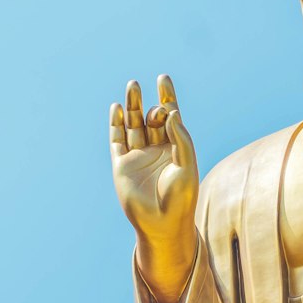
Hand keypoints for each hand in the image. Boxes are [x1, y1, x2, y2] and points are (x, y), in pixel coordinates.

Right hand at [110, 75, 198, 302]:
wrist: (163, 224)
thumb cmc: (181, 197)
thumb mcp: (187, 164)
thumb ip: (181, 138)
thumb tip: (172, 112)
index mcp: (175, 148)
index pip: (170, 116)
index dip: (167, 97)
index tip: (164, 79)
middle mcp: (156, 149)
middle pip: (149, 117)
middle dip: (146, 101)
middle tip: (142, 85)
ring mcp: (138, 157)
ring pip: (132, 125)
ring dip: (131, 106)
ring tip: (131, 86)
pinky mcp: (122, 166)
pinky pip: (117, 140)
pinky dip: (115, 124)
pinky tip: (115, 108)